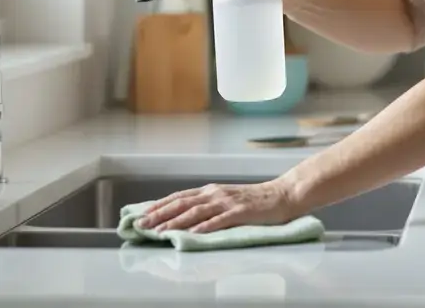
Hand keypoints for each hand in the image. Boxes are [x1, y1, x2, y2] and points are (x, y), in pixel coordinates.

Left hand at [136, 179, 301, 233]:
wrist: (282, 195)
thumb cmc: (255, 200)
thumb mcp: (226, 199)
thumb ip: (208, 206)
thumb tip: (185, 216)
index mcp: (211, 190)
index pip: (179, 197)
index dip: (159, 205)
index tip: (142, 213)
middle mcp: (215, 193)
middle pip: (182, 203)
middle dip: (160, 213)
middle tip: (143, 223)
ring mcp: (228, 202)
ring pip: (196, 211)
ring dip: (176, 221)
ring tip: (161, 230)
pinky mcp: (241, 211)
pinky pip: (220, 219)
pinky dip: (205, 226)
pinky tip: (194, 233)